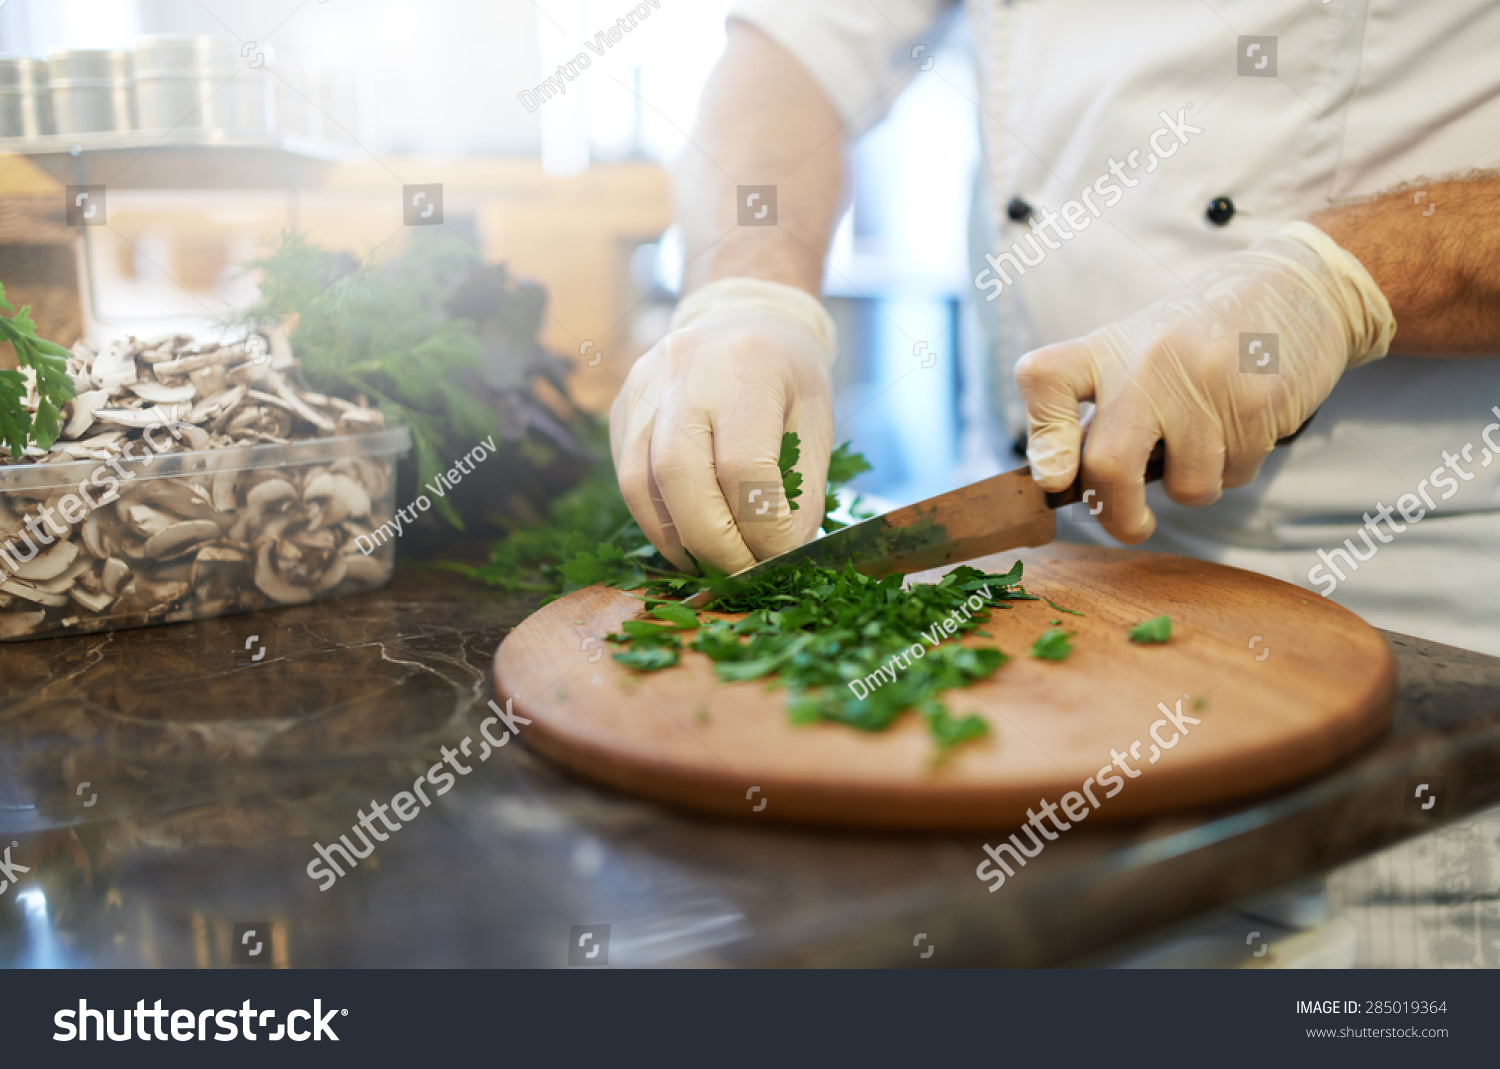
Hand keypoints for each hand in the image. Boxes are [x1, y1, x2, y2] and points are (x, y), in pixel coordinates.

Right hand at [610, 279, 835, 573]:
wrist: (744, 317)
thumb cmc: (788, 375)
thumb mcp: (815, 422)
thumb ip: (801, 489)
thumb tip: (781, 553)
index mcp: (747, 367)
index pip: (743, 465)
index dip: (761, 526)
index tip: (780, 555)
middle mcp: (685, 371)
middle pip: (679, 475)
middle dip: (712, 542)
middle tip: (741, 574)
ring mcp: (643, 388)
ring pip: (639, 483)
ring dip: (675, 540)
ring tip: (710, 563)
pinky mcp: (621, 410)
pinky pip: (627, 478)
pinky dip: (656, 520)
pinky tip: (687, 536)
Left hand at [1015, 222, 1395, 541]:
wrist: (1296, 288)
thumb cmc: (1199, 337)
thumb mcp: (1137, 353)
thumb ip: (1102, 410)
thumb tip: (1068, 482)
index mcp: (1106, 348)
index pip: (1044, 380)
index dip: (1041, 437)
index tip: (1054, 478)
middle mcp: (1146, 361)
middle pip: (1107, 464)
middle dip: (1116, 515)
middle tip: (1131, 525)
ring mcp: (1203, 382)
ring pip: (1184, 486)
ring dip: (1193, 486)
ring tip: (1205, 440)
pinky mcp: (1256, 404)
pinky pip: (1234, 475)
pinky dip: (1235, 468)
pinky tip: (1242, 425)